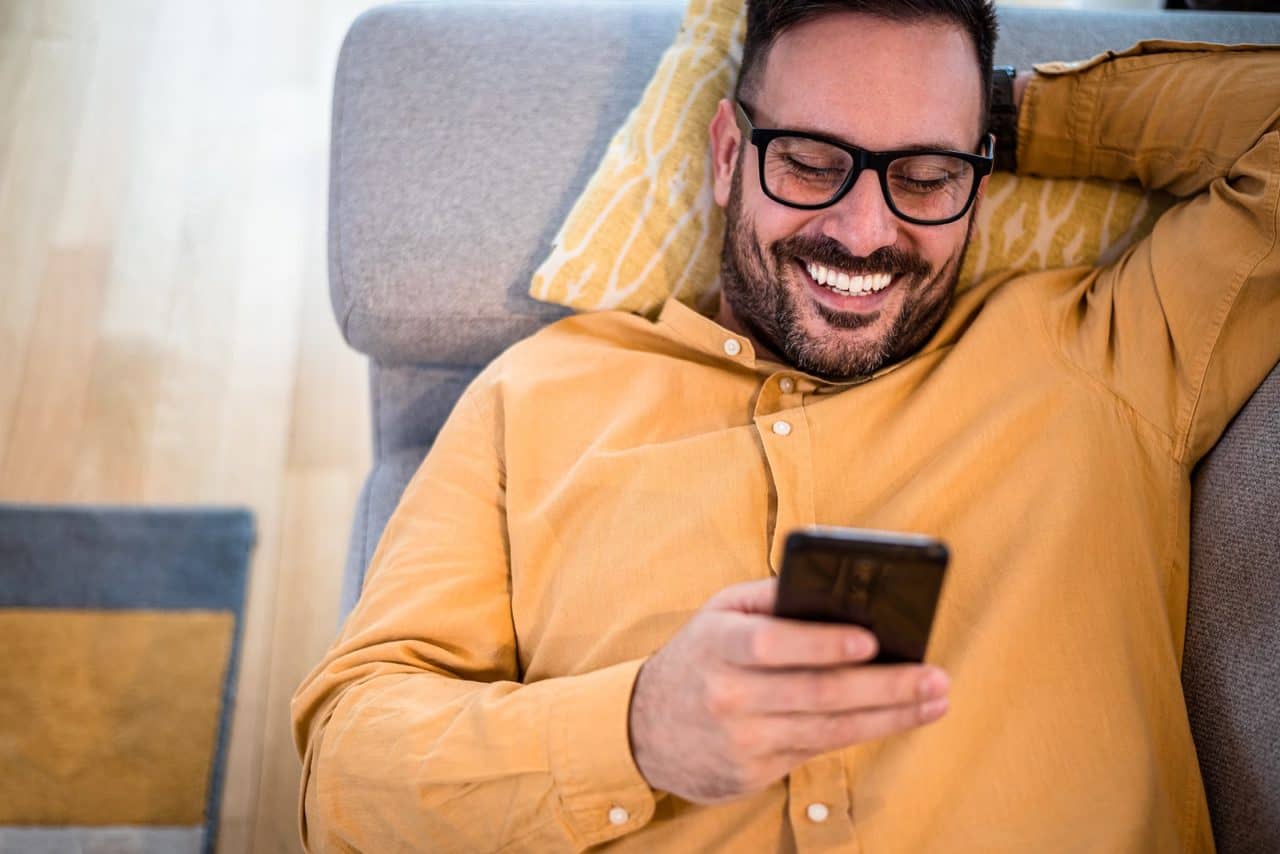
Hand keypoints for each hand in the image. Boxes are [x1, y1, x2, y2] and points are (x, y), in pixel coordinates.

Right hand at [627, 578, 949, 803]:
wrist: (645, 728)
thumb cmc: (700, 656)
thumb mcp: (720, 613)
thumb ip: (771, 596)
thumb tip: (838, 586)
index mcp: (718, 643)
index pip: (773, 643)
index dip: (824, 644)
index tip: (873, 640)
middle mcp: (728, 694)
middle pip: (817, 693)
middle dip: (885, 686)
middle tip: (934, 676)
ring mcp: (742, 738)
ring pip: (830, 728)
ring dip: (892, 715)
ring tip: (935, 698)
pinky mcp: (754, 771)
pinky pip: (820, 749)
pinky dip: (866, 732)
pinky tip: (901, 718)